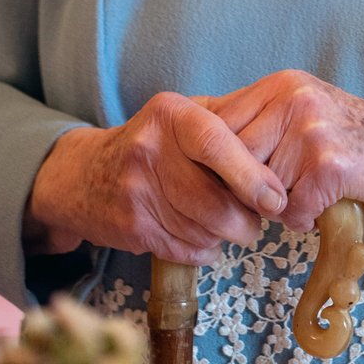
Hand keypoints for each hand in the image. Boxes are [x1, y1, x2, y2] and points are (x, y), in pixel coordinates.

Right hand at [23, 92, 287, 263]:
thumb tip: (279, 143)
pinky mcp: (131, 226)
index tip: (275, 199)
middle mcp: (150, 148)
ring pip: (202, 228)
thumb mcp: (181, 114)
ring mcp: (136, 190)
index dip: (251, 176)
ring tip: (234, 227)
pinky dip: (204, 249)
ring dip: (227, 236)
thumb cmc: (152, 142)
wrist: (83, 175)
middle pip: (212, 198)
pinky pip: (184, 247)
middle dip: (246, 219)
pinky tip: (205, 238)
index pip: (217, 143)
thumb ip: (226, 121)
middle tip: (259, 220)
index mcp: (171, 114)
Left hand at [198, 70, 363, 232]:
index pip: (216, 123)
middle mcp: (293, 98)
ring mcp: (312, 130)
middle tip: (268, 199)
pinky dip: (305, 219)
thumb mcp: (304, 116)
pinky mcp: (330, 165)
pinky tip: (328, 203)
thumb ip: (259, 125)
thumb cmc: (356, 144)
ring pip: (258, 189)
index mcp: (282, 85)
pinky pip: (290, 211)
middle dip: (242, 189)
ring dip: (278, 205)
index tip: (217, 182)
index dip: (211, 162)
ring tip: (307, 193)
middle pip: (231, 158)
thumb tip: (194, 146)